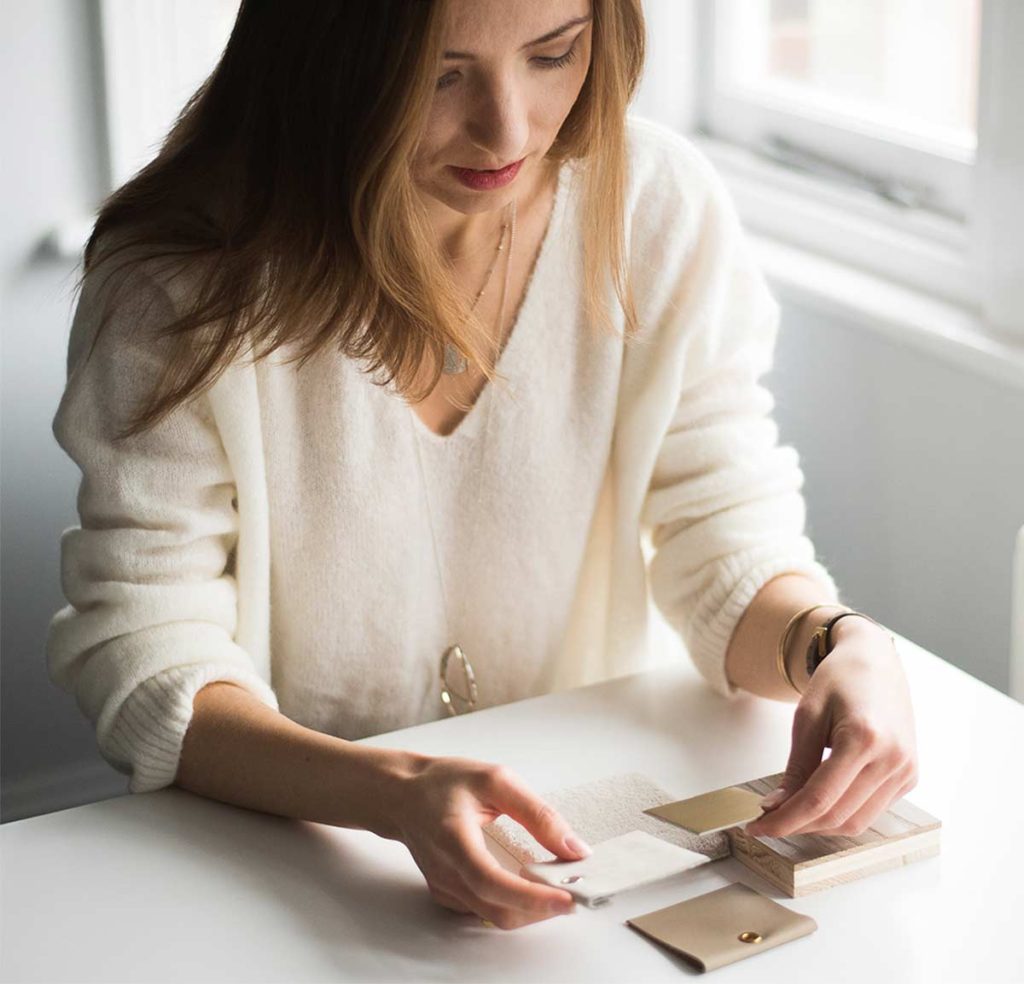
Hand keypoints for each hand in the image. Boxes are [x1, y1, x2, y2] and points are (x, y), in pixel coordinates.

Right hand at [384, 754, 589, 929]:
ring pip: (495, 916)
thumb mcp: (496, 780)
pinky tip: (529, 883)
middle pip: (498, 911)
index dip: (531, 897)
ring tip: (557, 885)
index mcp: (454, 839)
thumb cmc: (444, 782)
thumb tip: (573, 847)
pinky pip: (485, 910)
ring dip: (531, 909)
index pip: (492, 882)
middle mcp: (446, 872)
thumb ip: (537, 813)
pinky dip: (513, 904)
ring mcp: (445, 888)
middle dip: (541, 910)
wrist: (402, 796)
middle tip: (574, 891)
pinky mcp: (448, 894)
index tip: (567, 898)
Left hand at [744, 622, 918, 837]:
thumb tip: (777, 806)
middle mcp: (892, 759)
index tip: (756, 827)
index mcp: (864, 738)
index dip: (785, 820)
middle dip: (798, 825)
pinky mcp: (909, 777)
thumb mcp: (807, 715)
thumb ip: (796, 765)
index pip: (819, 799)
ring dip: (819, 825)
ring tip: (790, 813)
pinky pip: (871, 811)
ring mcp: (906, 771)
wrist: (876, 661)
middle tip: (766, 821)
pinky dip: (841, 813)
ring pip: (856, 822)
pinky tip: (819, 801)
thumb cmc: (839, 680)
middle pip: (838, 816)